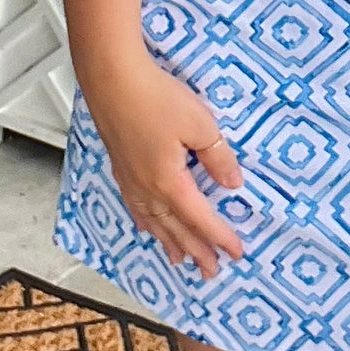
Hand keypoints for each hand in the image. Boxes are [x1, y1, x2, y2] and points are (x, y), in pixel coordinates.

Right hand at [80, 48, 246, 277]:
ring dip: (170, 244)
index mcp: (169, 183)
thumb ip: (218, 157)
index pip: (200, 219)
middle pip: (176, 230)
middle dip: (196, 251)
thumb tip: (232, 184)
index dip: (220, 238)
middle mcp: (147, 189)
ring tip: (180, 261)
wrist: (112, 79)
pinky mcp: (121, 167)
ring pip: (154, 223)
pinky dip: (147, 224)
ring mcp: (130, 180)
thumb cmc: (155, 97)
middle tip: (211, 271)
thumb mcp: (200, 125)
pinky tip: (147, 226)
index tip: (237, 253)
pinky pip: (136, 209)